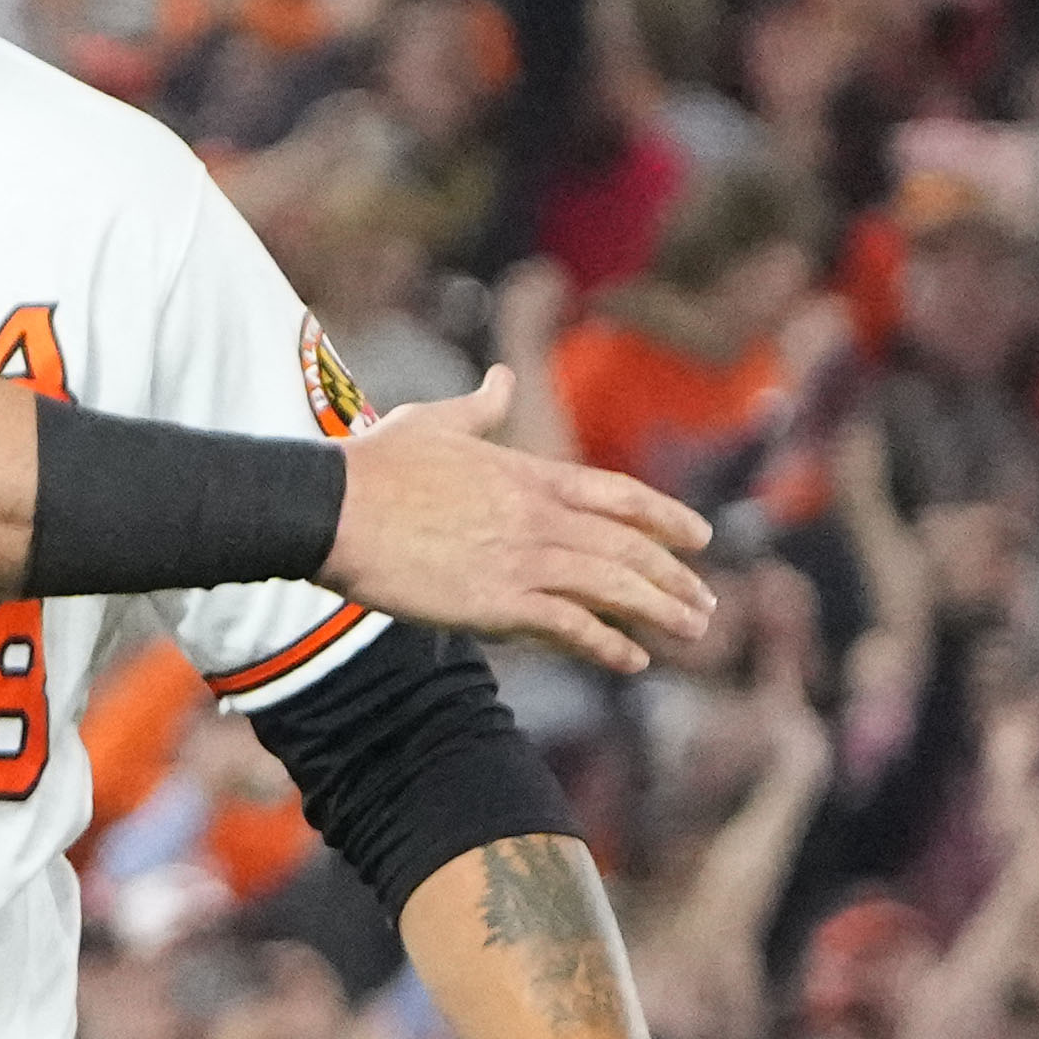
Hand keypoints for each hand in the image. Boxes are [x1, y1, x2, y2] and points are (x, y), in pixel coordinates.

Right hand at [320, 373, 713, 666]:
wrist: (332, 508)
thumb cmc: (375, 466)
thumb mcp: (437, 422)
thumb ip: (482, 407)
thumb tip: (504, 377)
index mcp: (529, 474)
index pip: (619, 495)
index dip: (667, 517)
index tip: (702, 537)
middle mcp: (538, 516)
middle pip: (629, 546)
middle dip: (674, 577)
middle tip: (705, 604)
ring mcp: (521, 559)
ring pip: (614, 586)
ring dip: (660, 611)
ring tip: (690, 632)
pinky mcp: (497, 601)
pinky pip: (571, 626)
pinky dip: (608, 644)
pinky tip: (634, 661)